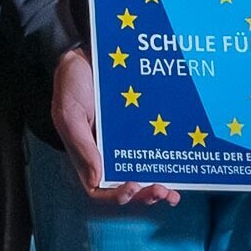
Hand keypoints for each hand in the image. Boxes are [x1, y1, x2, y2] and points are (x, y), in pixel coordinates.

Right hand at [49, 50, 179, 205]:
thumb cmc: (72, 84)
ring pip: (142, 176)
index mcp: (86, 156)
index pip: (99, 190)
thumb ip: (82, 146)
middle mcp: (106, 156)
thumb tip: (97, 180)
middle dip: (144, 196)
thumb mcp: (70, 114)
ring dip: (158, 189)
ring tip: (173, 193)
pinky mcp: (138, 131)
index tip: (133, 186)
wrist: (85, 54)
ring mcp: (123, 145)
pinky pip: (154, 152)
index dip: (117, 196)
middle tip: (162, 192)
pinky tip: (180, 169)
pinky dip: (167, 165)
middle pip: (126, 189)